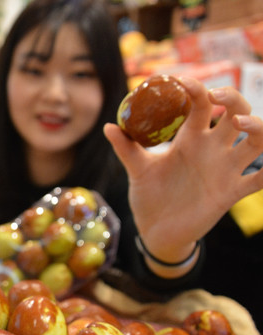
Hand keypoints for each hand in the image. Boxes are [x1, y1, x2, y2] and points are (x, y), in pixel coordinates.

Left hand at [104, 76, 262, 270]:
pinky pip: (258, 180)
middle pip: (236, 113)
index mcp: (189, 139)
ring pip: (256, 142)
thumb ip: (126, 148)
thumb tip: (109, 126)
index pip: (201, 105)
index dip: (197, 90)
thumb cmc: (149, 197)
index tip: (182, 81)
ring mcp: (224, 170)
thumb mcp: (137, 171)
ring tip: (242, 123)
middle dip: (233, 99)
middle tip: (216, 95)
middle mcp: (212, 149)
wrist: (155, 232)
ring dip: (258, 127)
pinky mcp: (231, 193)